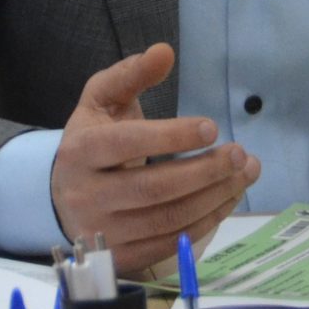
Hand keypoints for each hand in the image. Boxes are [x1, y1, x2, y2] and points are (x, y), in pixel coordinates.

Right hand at [50, 43, 259, 274]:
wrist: (62, 193)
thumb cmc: (93, 139)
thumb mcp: (103, 99)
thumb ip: (131, 73)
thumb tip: (164, 51)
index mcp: (81, 150)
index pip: (128, 143)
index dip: (172, 137)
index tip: (213, 128)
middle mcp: (87, 195)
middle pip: (154, 188)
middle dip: (205, 171)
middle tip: (242, 154)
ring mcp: (102, 231)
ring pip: (167, 219)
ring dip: (215, 198)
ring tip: (246, 174)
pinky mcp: (120, 256)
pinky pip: (169, 243)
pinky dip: (205, 222)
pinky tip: (227, 198)